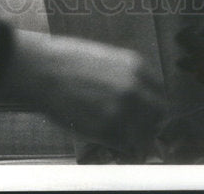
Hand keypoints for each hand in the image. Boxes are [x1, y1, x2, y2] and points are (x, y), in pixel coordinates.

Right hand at [4, 31, 163, 155]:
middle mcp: (135, 87)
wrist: (43, 71)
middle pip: (158, 115)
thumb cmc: (68, 62)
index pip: (160, 93)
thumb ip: (127, 75)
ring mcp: (123, 109)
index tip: (146, 114)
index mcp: (137, 66)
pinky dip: (116, 145)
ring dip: (133, 137)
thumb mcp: (106, 58)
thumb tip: (140, 95)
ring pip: (143, 133)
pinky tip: (102, 135)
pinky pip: (122, 145)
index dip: (152, 106)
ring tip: (115, 133)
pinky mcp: (107, 129)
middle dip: (148, 123)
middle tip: (136, 129)